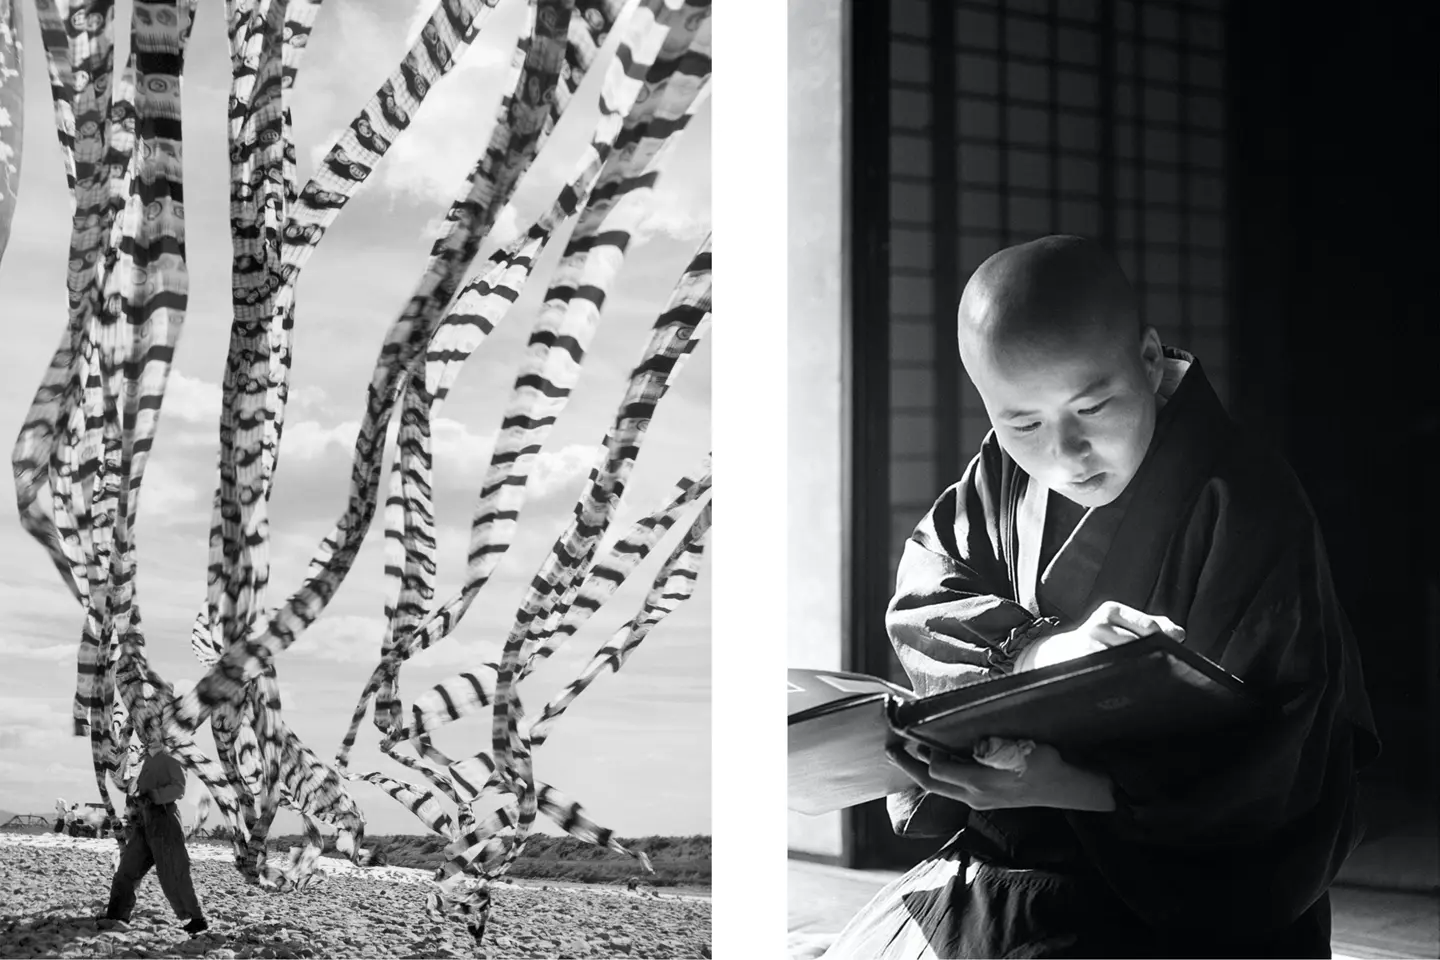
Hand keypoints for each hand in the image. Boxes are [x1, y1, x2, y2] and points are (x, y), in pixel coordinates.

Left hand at [886, 741, 1115, 811]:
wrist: (1067, 788)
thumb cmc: (1047, 766)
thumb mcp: (1028, 753)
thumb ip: (1001, 750)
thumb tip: (978, 747)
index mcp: (982, 784)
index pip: (938, 771)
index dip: (922, 754)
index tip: (911, 735)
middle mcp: (974, 795)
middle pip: (930, 783)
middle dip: (908, 766)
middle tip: (889, 748)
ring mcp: (978, 799)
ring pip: (939, 787)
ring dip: (919, 771)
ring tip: (903, 753)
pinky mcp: (984, 797)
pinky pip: (950, 787)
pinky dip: (935, 774)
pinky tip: (932, 760)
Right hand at [1016, 600, 1184, 670]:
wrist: (1060, 652)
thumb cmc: (1099, 638)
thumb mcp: (1123, 624)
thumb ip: (1153, 625)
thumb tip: (1179, 634)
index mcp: (1111, 611)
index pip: (1149, 626)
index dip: (1164, 640)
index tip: (1171, 650)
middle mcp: (1099, 625)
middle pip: (1141, 644)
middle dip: (1153, 656)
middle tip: (1159, 666)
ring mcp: (1089, 645)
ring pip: (1128, 660)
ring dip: (1139, 669)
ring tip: (1141, 674)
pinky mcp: (1084, 664)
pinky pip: (1112, 673)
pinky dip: (1123, 678)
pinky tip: (1126, 681)